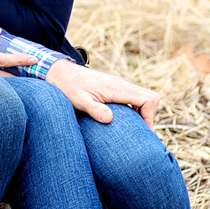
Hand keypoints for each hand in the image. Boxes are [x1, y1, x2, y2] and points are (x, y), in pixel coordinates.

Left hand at [45, 59, 159, 126]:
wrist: (59, 73)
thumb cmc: (68, 87)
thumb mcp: (79, 101)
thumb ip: (94, 109)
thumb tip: (109, 119)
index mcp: (118, 88)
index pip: (148, 99)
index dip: (150, 117)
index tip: (143, 132)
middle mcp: (121, 85)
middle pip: (150, 97)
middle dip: (149, 116)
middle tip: (141, 135)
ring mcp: (118, 86)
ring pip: (142, 98)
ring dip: (142, 114)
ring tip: (134, 132)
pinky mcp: (113, 89)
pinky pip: (132, 98)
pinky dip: (134, 110)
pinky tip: (123, 123)